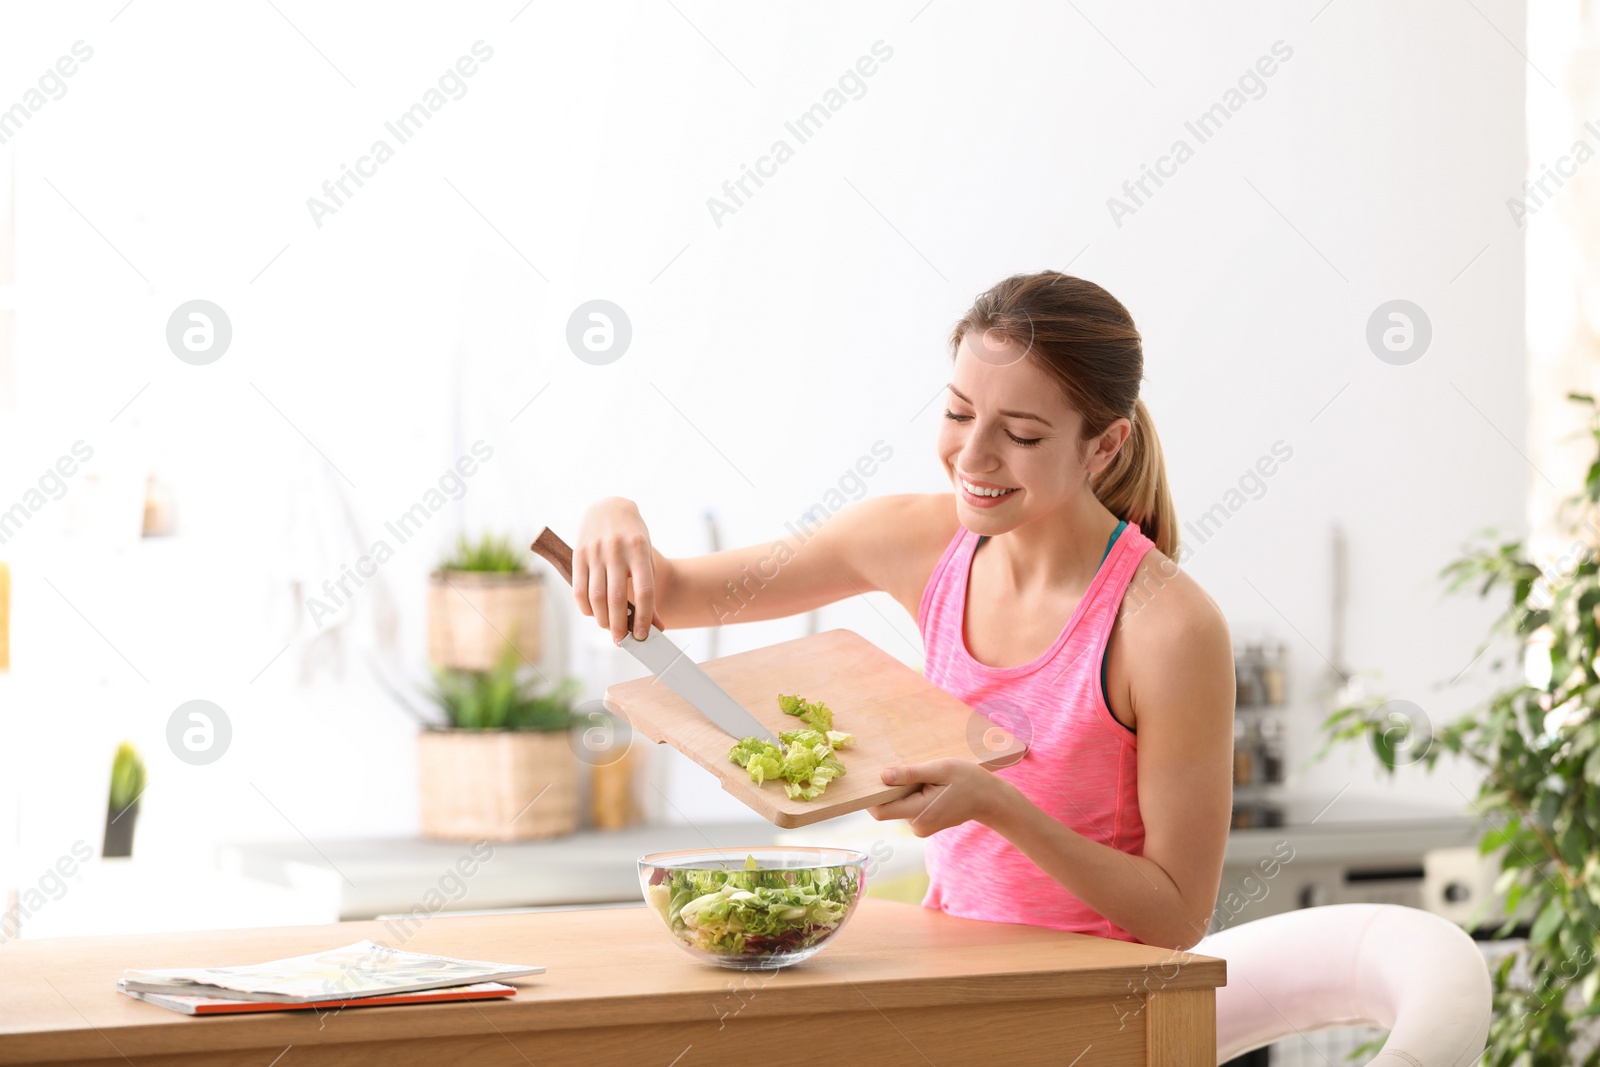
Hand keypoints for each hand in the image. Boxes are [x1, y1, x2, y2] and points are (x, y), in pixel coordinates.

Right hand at [573, 497, 665, 642]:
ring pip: (596, 597)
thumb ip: (650, 593)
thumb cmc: (634, 538)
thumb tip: (657, 628)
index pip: (644, 591)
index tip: (643, 636)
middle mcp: (616, 551)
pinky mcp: (578, 555)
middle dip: (619, 625)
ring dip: (602, 620)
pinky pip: (579, 589)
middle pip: (616, 598)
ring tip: (610, 628)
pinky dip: (586, 608)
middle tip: (623, 640)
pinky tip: (593, 614)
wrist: (610, 507)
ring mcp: (595, 552)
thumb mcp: (646, 559)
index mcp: (639, 550)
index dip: (644, 617)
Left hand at [865, 758, 1014, 836]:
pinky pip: (908, 809)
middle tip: (911, 771)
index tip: (872, 777)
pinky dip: (913, 796)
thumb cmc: (968, 780)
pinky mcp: (924, 825)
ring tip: (928, 779)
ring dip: (905, 791)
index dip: (870, 796)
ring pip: (899, 806)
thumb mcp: (940, 769)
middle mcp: (917, 825)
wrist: (990, 799)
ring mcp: (921, 828)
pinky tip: (931, 787)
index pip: (881, 811)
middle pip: (888, 807)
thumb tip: (883, 776)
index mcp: (920, 812)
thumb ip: (910, 774)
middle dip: (892, 789)